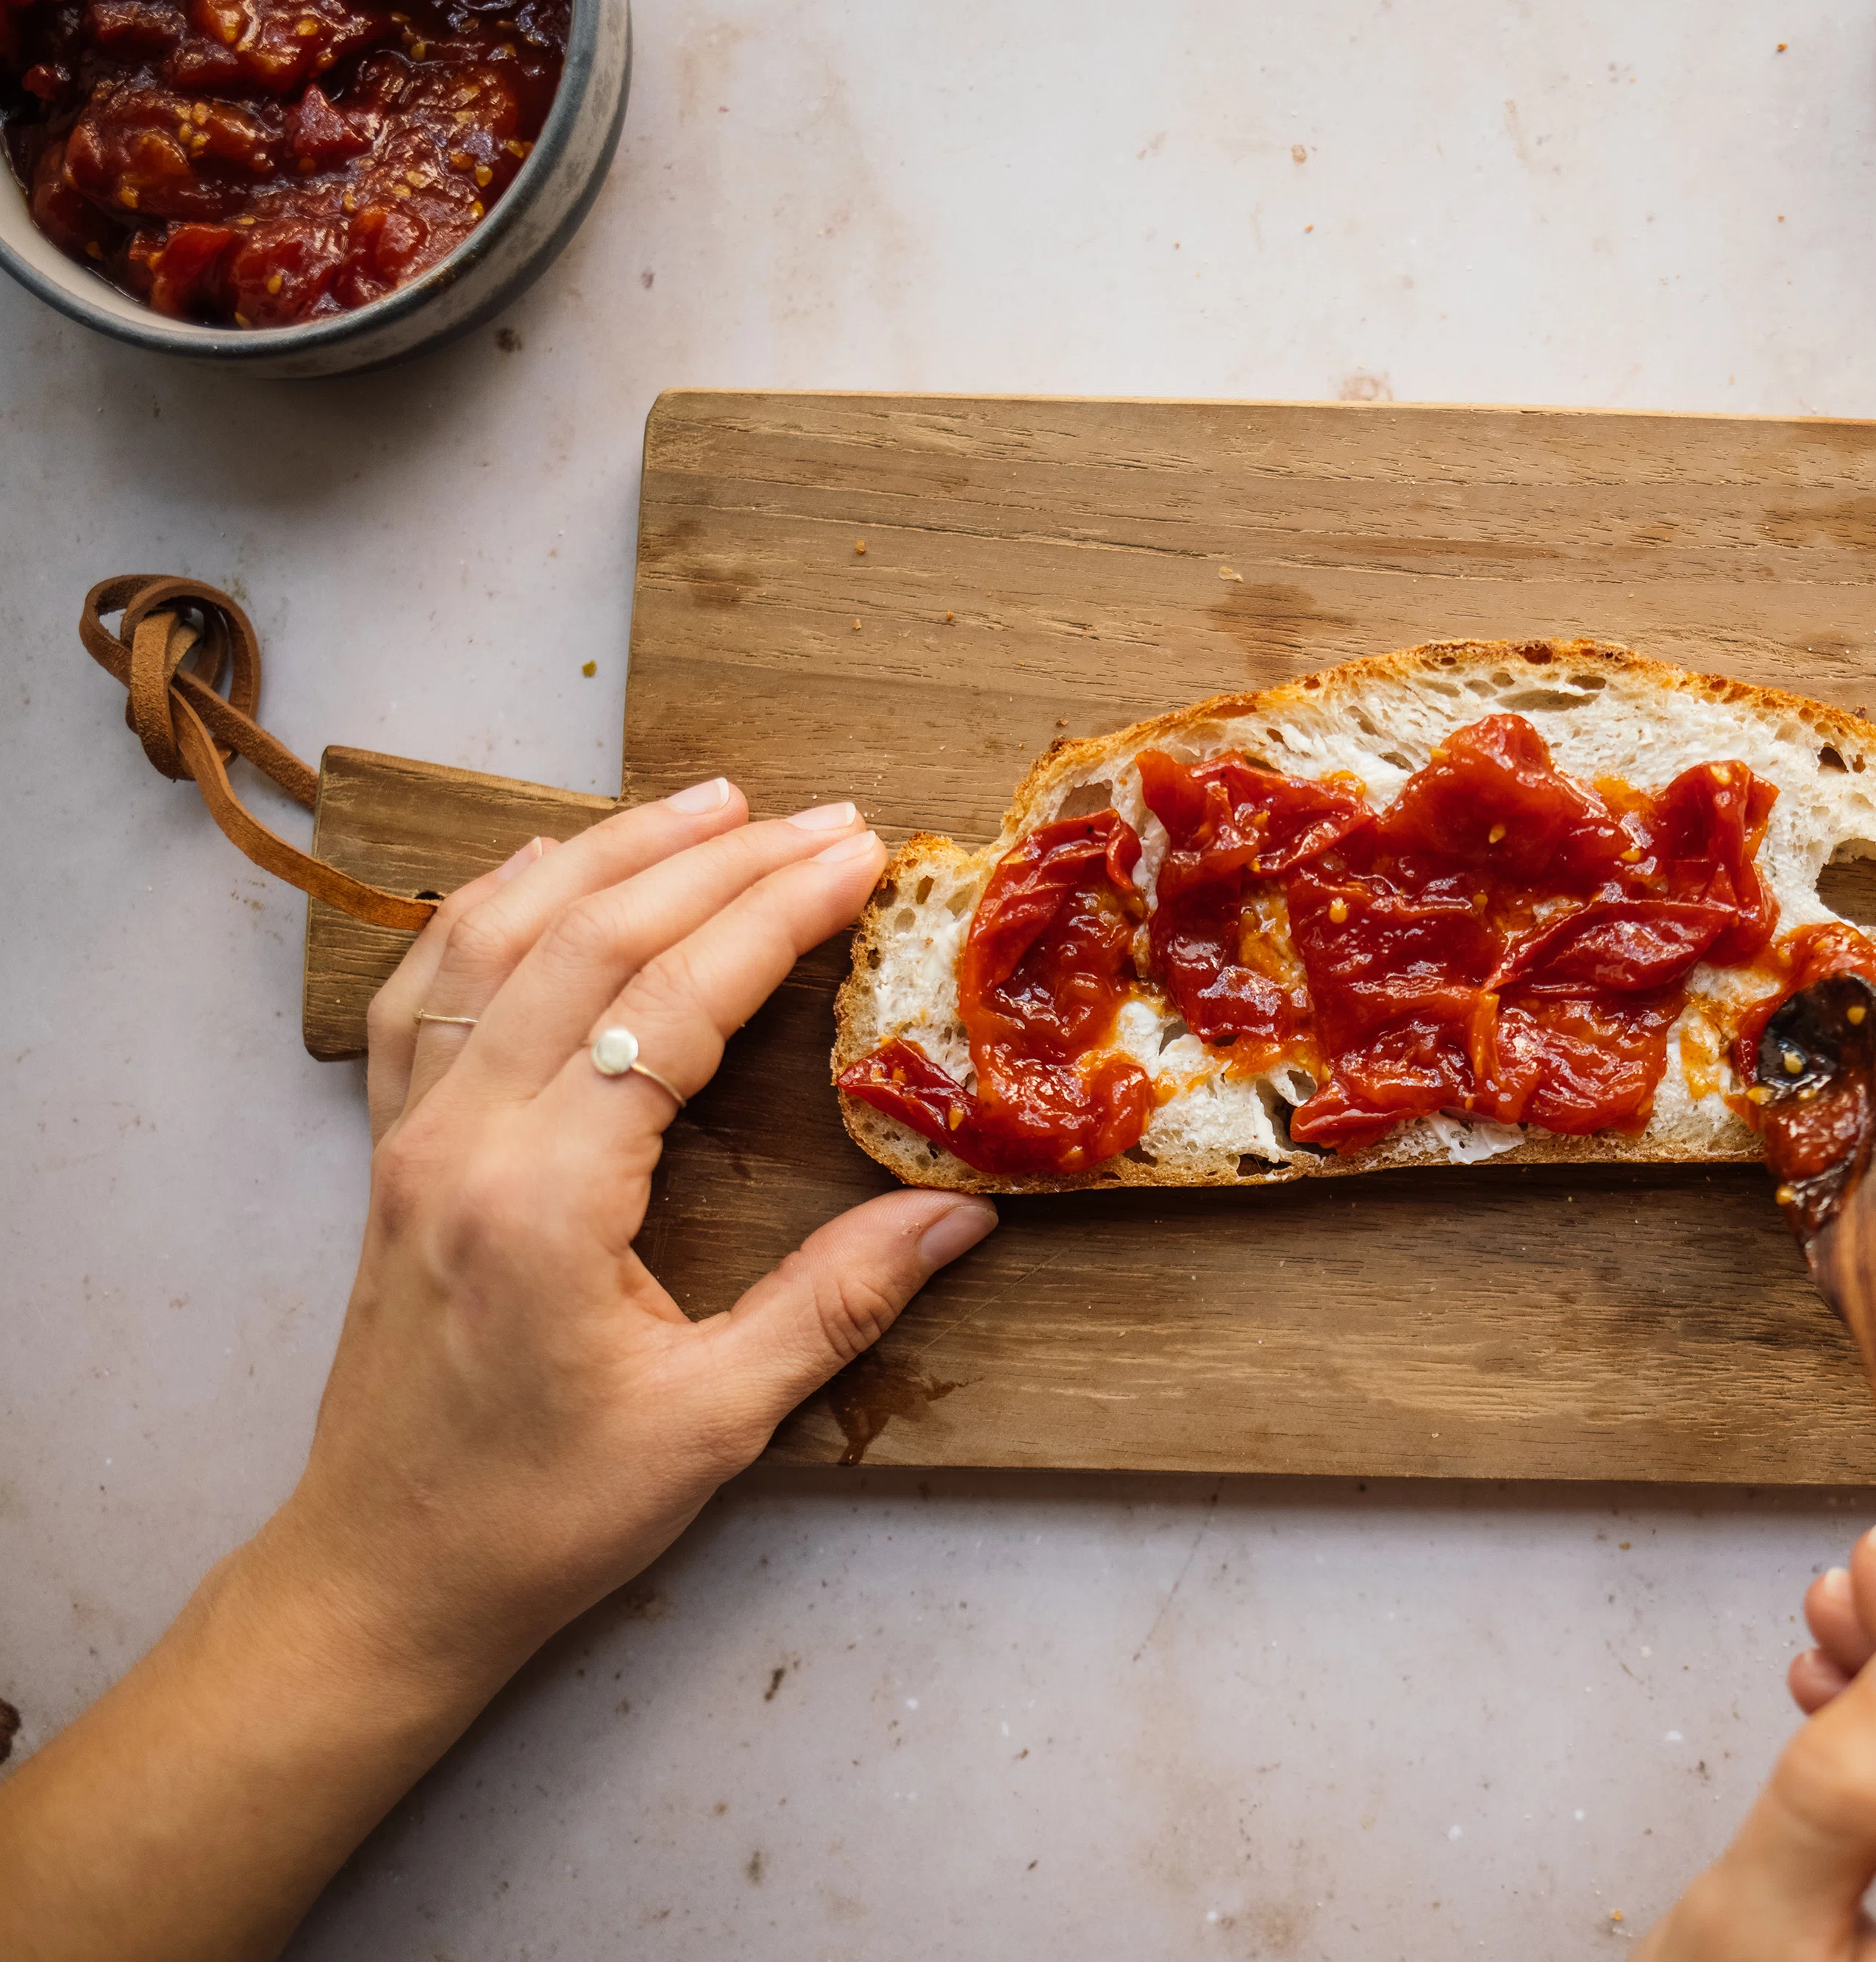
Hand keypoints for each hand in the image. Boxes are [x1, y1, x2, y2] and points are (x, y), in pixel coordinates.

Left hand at [307, 777, 995, 1675]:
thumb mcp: (714, 1421)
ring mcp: (408, 1135)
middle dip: (717, 859)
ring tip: (713, 801)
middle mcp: (459, 1140)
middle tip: (827, 817)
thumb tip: (964, 1214)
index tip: (862, 857)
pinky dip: (495, 901)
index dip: (775, 915)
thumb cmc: (543, 1516)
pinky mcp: (390, 1148)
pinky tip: (550, 864)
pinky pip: (427, 982)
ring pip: (497, 934)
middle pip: (589, 940)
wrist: (382, 1575)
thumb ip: (837, 1302)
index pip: (671, 1005)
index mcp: (542, 1201)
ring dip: (609, 851)